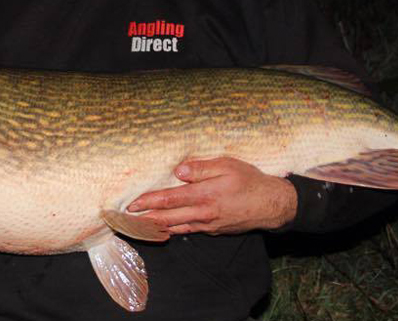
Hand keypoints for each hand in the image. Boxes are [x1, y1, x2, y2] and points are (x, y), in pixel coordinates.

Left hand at [126, 157, 296, 234]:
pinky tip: (164, 228)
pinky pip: (188, 230)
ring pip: (175, 228)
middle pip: (166, 219)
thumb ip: (202, 168)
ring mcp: (207, 225)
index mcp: (204, 195)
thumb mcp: (228, 165)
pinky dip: (172, 230)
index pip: (168, 200)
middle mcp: (202, 213)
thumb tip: (178, 171)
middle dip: (143, 220)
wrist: (273, 205)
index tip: (131, 204)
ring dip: (155, 227)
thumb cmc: (250, 181)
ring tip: (137, 226)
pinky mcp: (213, 230)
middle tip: (125, 220)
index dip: (148, 202)